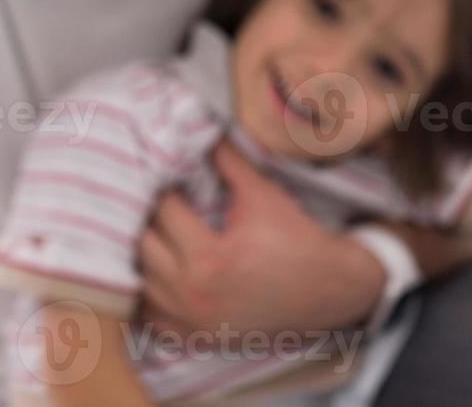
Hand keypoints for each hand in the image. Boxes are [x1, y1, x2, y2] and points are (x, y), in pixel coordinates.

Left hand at [137, 141, 383, 339]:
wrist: (332, 292)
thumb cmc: (298, 240)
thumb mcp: (263, 196)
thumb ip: (228, 161)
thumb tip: (206, 131)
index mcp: (209, 258)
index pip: (164, 212)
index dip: (166, 189)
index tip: (168, 177)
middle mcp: (194, 294)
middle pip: (143, 245)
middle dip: (149, 220)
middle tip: (157, 203)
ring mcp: (192, 322)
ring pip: (139, 283)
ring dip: (142, 257)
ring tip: (154, 234)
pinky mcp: (197, 339)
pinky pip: (150, 320)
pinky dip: (147, 297)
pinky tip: (155, 275)